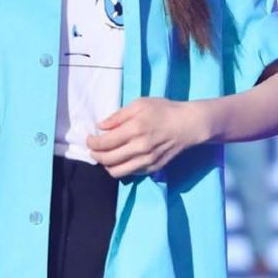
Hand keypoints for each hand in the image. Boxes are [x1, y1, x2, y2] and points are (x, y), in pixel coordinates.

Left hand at [85, 97, 204, 179]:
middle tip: (93, 149)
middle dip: (95, 155)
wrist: (188, 125)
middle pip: (107, 159)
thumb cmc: (163, 110)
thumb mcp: (140, 104)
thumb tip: (100, 127)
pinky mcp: (153, 168)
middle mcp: (140, 147)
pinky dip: (121, 168)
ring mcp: (147, 160)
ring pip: (117, 171)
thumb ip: (118, 116)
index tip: (89, 139)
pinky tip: (121, 158)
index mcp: (135, 129)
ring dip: (106, 165)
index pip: (105, 143)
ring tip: (105, 156)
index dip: (92, 143)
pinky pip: (130, 173)